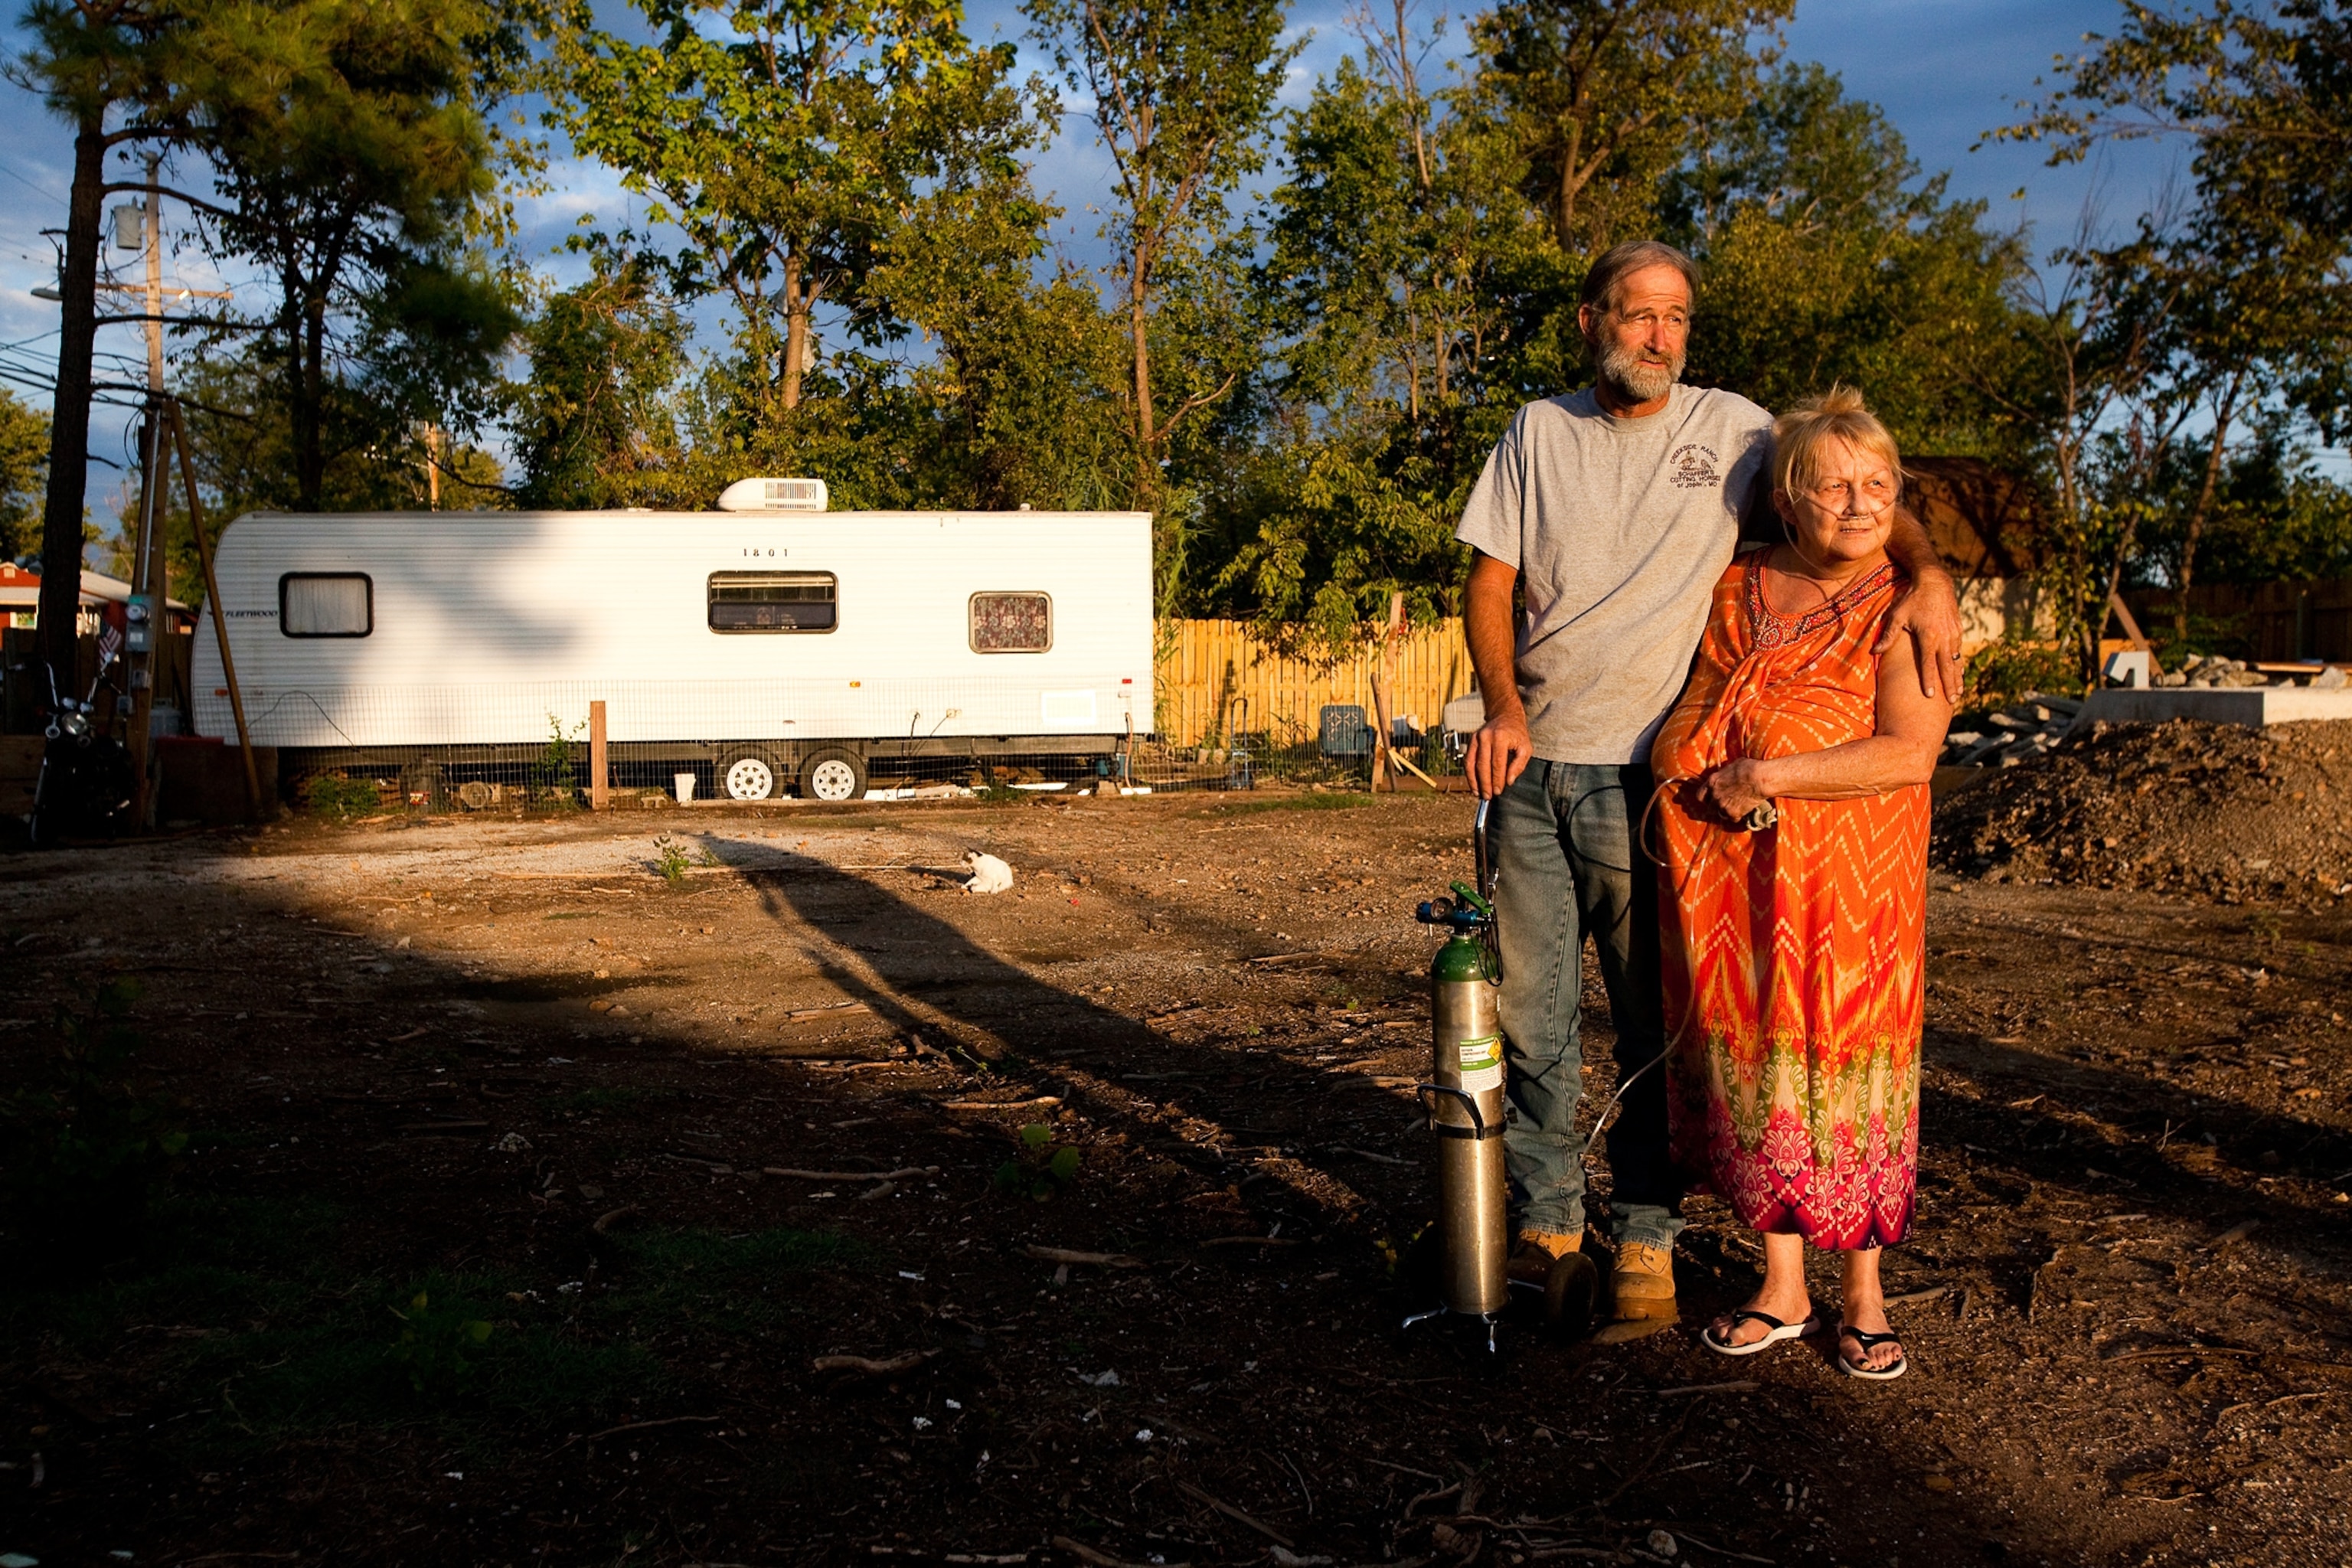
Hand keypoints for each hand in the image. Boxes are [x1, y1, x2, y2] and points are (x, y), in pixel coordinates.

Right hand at [1467, 712, 1534, 799]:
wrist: (1505, 716)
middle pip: (1483, 765)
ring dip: (1474, 780)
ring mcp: (1476, 738)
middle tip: (1488, 796)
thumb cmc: (1517, 734)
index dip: (1497, 779)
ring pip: (1471, 763)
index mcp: (1500, 737)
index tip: (1498, 791)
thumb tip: (1509, 781)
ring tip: (1478, 793)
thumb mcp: (1526, 748)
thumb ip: (1519, 765)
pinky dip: (1469, 774)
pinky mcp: (1471, 740)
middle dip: (1485, 783)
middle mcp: (1485, 736)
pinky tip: (1473, 784)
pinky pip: (1467, 760)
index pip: (1497, 763)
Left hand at [1701, 758, 1773, 821]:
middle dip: (1716, 807)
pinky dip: (1738, 816)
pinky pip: (1733, 819)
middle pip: (1709, 808)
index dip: (1706, 798)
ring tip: (1736, 807)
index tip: (1711, 799)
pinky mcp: (1733, 813)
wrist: (1760, 778)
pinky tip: (1744, 810)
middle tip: (1726, 804)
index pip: (1700, 796)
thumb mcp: (1732, 766)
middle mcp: (1715, 795)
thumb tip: (1726, 775)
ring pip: (1721, 814)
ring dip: (1727, 812)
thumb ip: (1724, 774)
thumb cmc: (1749, 767)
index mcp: (1712, 782)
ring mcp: (1723, 805)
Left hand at [1876, 569, 1963, 701]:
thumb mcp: (1897, 615)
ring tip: (1957, 693)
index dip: (1929, 681)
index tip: (1930, 696)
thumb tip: (1873, 651)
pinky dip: (1959, 664)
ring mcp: (1953, 634)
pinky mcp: (1958, 629)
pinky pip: (1959, 651)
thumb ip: (1888, 635)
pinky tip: (1960, 674)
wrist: (1935, 582)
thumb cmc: (1912, 599)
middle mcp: (1944, 637)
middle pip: (1947, 666)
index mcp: (1928, 636)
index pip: (1928, 664)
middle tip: (1952, 702)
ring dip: (1957, 677)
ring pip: (1956, 660)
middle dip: (1949, 685)